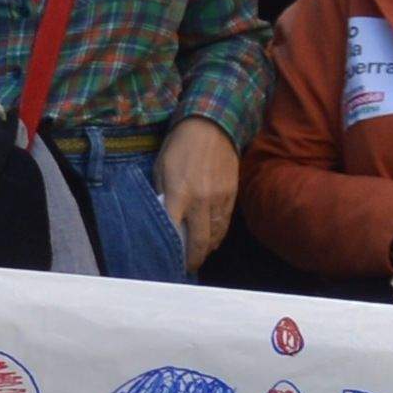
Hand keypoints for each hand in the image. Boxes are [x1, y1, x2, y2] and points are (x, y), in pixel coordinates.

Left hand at [151, 117, 239, 265]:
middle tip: (187, 266)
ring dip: (207, 248)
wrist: (211, 126)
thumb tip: (162, 218)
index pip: (175, 233)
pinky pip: (225, 223)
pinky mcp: (232, 194)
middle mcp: (201, 201)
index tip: (170, 262)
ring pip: (216, 235)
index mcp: (179, 194)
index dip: (173, 252)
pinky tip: (212, 238)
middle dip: (194, 258)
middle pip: (200, 242)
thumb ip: (161, 195)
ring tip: (199, 254)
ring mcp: (219, 199)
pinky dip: (218, 234)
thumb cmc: (179, 146)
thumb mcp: (160, 169)